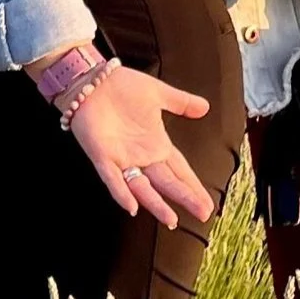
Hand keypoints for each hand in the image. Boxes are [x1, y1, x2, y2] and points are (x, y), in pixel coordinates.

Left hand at [63, 65, 213, 226]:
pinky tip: (133, 207)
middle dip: (185, 198)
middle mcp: (142, 156)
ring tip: (172, 220)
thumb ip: (181, 103)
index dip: (193, 186)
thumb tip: (205, 107)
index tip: (208, 204)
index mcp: (156, 143)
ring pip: (142, 188)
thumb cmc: (122, 86)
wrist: (91, 79)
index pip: (180, 170)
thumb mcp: (158, 93)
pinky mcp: (102, 156)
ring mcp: (122, 159)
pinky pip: (113, 179)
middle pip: (167, 182)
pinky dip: (122, 193)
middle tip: (203, 214)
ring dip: (157, 204)